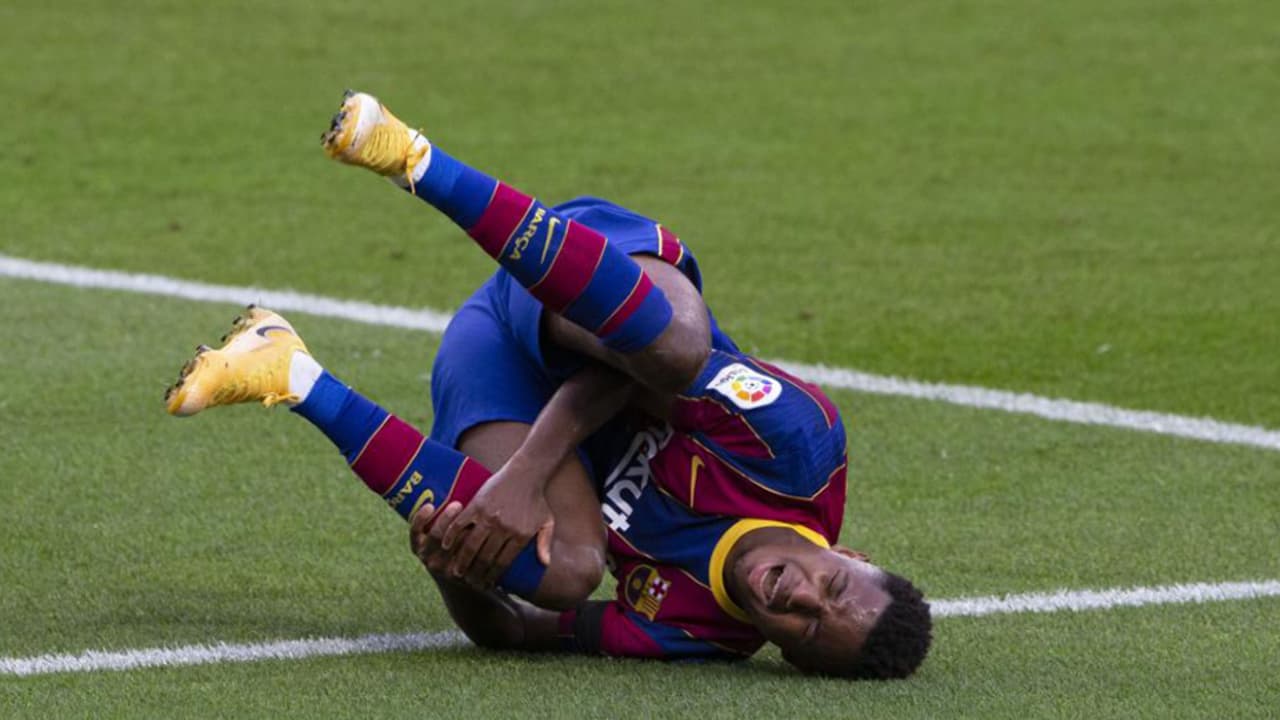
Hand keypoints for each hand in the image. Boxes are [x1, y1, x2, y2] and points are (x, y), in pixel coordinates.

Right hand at [432, 463, 556, 589]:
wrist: (527, 473)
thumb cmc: (536, 498)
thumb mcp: (546, 521)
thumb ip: (544, 543)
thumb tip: (545, 564)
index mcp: (520, 536)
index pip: (503, 563)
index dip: (492, 576)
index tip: (485, 584)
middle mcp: (504, 529)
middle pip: (485, 558)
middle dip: (475, 573)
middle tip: (467, 582)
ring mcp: (489, 517)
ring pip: (471, 545)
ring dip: (462, 560)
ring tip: (456, 570)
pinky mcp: (477, 505)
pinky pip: (461, 524)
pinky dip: (452, 535)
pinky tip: (446, 545)